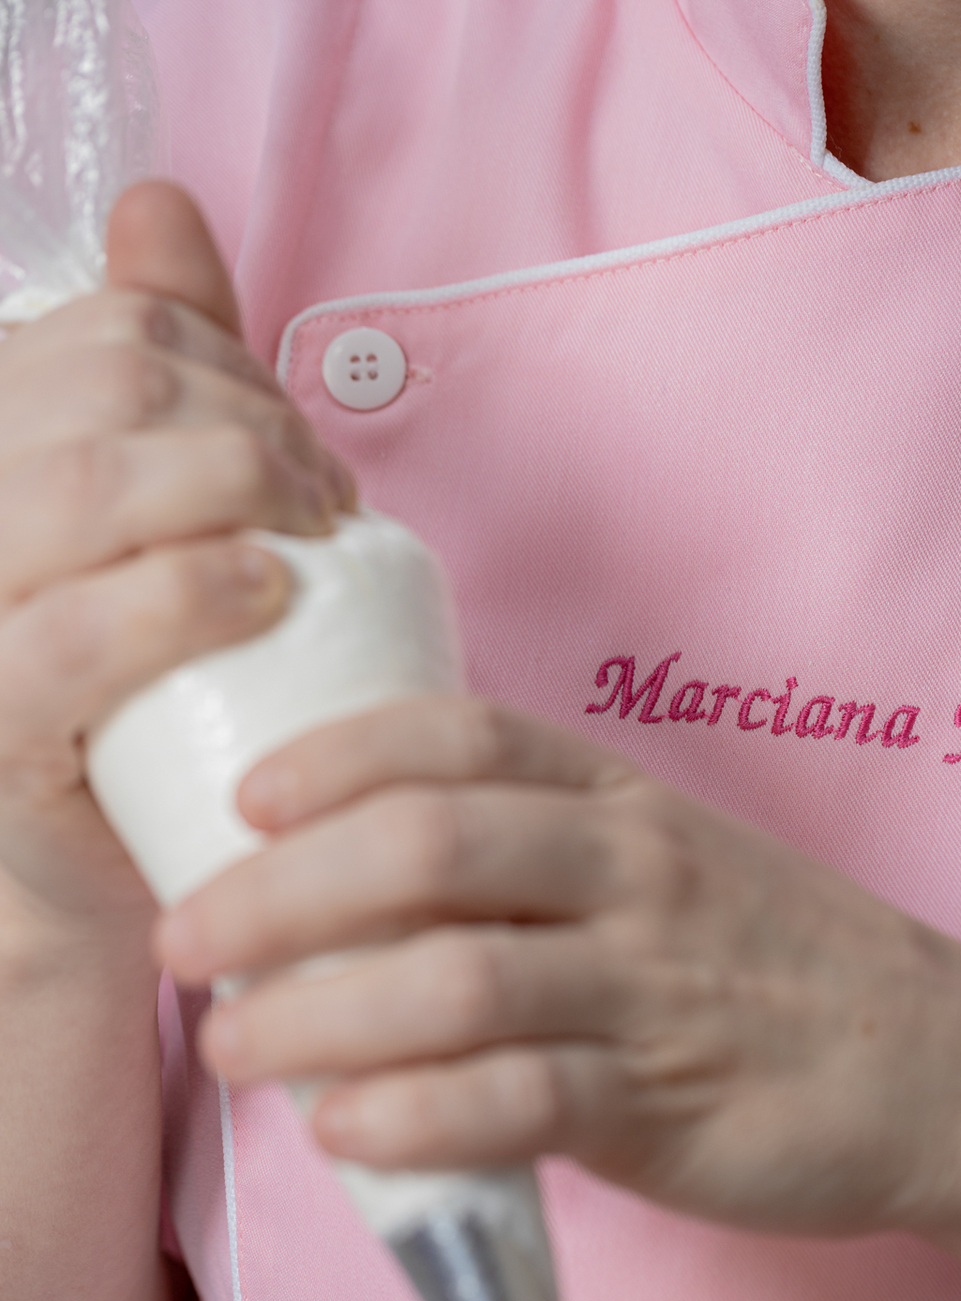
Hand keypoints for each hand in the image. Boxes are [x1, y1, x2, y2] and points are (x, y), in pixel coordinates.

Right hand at [0, 182, 351, 931]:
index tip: (297, 447)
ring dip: (233, 489)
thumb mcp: (139, 518)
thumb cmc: (130, 688)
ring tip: (307, 541)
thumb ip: (144, 372)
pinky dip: (182, 595)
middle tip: (325, 502)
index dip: (231, 371)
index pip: (104, 338)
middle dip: (250, 429)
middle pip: (105, 393)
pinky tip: (263, 592)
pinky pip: (67, 634)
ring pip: (83, 482)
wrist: (85, 868)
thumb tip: (157, 205)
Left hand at [155, 697, 960, 1240]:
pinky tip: (343, 1129)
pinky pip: (519, 1099)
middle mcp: (632, 873)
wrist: (952, 1069)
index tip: (242, 798)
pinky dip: (415, 1113)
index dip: (333, 756)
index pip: (457, 739)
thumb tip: (356, 888)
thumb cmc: (781, 966)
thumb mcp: (670, 865)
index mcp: (621, 802)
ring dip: (317, 1012)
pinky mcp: (671, 1102)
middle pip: (426, 846)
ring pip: (455, 975)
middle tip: (188, 941)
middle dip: (279, 891)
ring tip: (235, 1047)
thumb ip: (537, 859)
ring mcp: (654, 986)